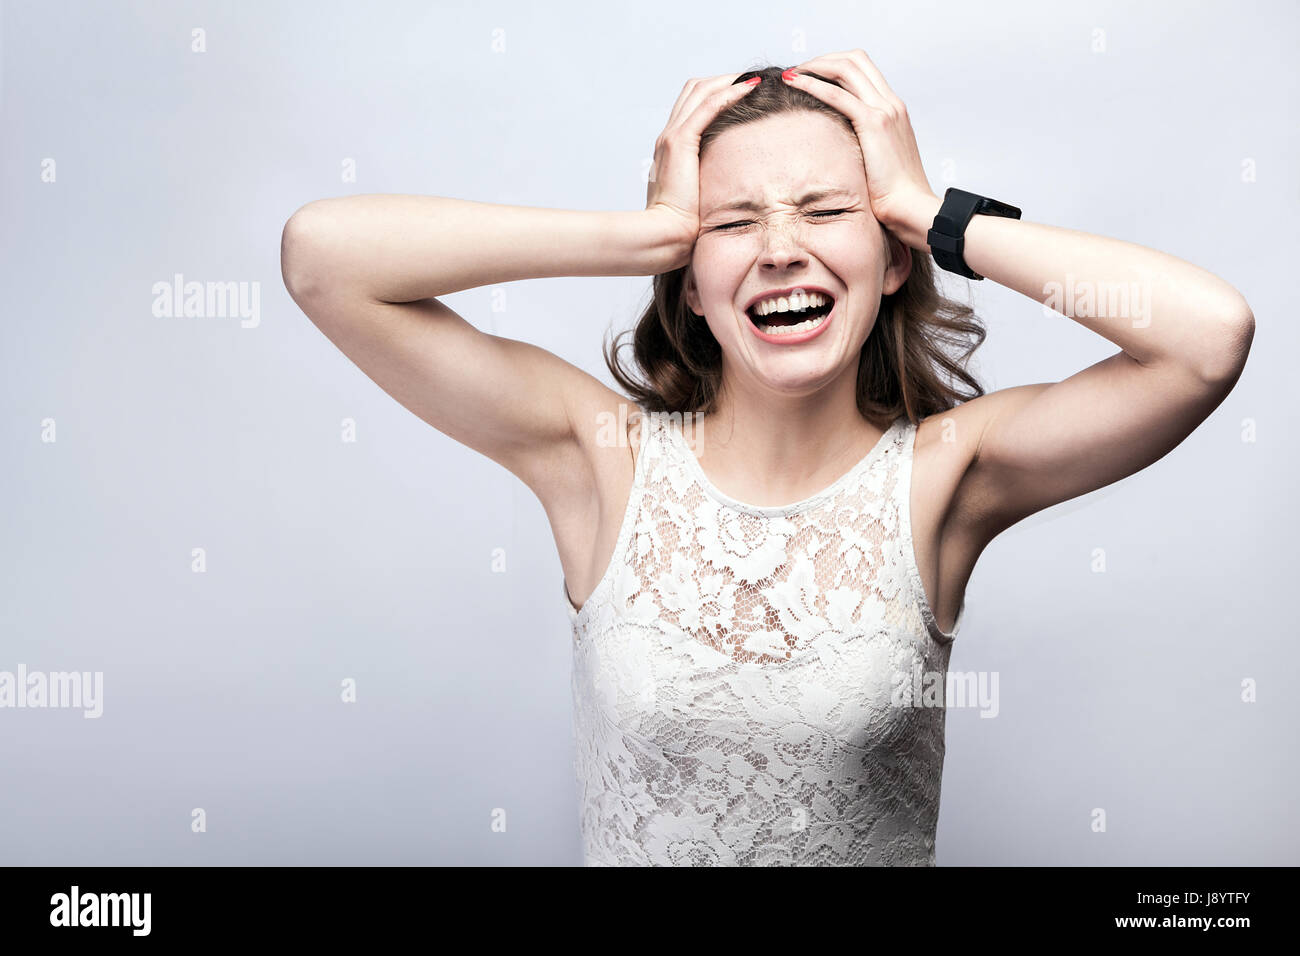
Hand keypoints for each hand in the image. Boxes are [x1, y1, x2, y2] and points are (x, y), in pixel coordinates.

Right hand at [645, 72, 761, 270]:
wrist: (665, 235)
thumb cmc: (681, 225)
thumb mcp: (696, 197)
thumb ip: (706, 184)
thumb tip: (727, 188)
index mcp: (670, 148)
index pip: (691, 105)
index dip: (716, 93)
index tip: (742, 93)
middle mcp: (668, 136)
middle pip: (694, 90)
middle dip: (723, 81)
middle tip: (751, 80)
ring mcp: (672, 137)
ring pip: (700, 91)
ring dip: (728, 81)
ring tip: (754, 79)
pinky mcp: (680, 142)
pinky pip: (707, 106)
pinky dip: (729, 92)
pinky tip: (750, 88)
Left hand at [781, 50, 936, 239]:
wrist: (912, 208)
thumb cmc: (895, 196)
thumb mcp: (879, 162)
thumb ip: (865, 147)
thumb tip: (842, 152)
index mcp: (894, 110)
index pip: (864, 69)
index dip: (834, 65)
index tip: (811, 76)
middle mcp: (891, 103)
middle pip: (854, 60)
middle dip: (822, 60)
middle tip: (798, 71)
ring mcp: (885, 110)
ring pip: (846, 68)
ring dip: (815, 66)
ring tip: (792, 74)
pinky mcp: (874, 123)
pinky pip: (837, 94)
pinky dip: (813, 84)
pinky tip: (794, 83)